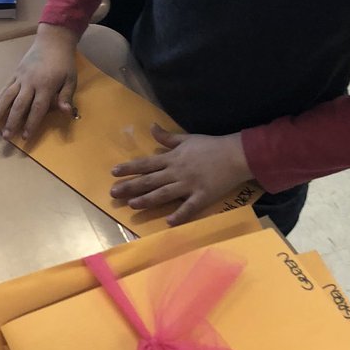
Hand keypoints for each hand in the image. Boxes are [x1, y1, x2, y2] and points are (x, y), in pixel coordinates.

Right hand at [0, 24, 78, 140]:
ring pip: (8, 96)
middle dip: (12, 122)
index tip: (25, 136)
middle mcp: (30, 83)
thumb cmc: (64, 62)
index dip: (31, 124)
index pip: (37, 109)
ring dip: (0, 110)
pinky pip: (5, 87)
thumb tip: (66, 112)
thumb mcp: (71, 79)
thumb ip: (66, 96)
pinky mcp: (15, 73)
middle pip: (19, 105)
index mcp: (45, 86)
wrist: (52, 41)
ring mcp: (21, 77)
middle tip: (6, 136)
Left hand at [110, 126, 252, 225]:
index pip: (146, 163)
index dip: (129, 168)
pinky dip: (179, 215)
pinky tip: (168, 222)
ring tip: (132, 205)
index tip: (113, 172)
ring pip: (164, 194)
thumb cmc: (210, 146)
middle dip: (130, 186)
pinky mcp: (202, 196)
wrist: (235, 154)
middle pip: (150, 180)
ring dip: (147, 199)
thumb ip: (167, 137)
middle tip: (113, 193)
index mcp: (172, 158)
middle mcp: (177, 172)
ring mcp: (189, 185)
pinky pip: (189, 207)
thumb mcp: (187, 138)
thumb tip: (151, 127)